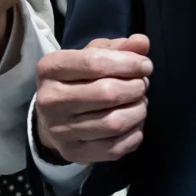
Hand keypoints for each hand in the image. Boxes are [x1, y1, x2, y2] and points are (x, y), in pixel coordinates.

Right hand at [36, 34, 152, 163]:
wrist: (52, 118)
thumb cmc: (77, 80)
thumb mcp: (92, 55)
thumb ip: (119, 47)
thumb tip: (142, 43)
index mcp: (50, 68)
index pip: (94, 62)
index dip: (128, 63)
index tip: (145, 66)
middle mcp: (50, 100)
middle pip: (107, 93)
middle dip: (135, 87)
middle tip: (142, 85)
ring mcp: (60, 130)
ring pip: (114, 122)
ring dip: (138, 111)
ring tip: (140, 103)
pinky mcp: (73, 152)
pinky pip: (115, 148)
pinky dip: (133, 135)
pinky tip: (134, 124)